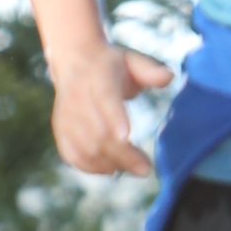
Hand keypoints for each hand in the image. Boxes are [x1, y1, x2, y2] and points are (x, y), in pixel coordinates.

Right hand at [48, 44, 170, 178]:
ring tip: (134, 168)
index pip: (105, 97)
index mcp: (98, 75)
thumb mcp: (133, 62)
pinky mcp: (60, 131)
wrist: (75, 62)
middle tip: (146, 169)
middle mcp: (77, 96)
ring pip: (86, 148)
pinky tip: (112, 168)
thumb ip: (151, 71)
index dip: (114, 117)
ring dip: (111, 163)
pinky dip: (92, 167)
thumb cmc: (112, 66)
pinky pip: (73, 156)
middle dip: (123, 154)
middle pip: (98, 132)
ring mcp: (66, 116)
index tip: (127, 138)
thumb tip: (170, 76)